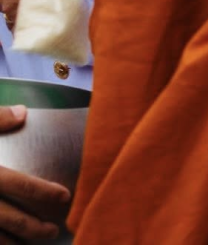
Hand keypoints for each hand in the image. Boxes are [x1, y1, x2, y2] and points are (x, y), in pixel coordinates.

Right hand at [0, 106, 70, 242]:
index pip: (21, 186)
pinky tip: (10, 244)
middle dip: (35, 228)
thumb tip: (23, 112)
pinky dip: (0, 244)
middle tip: (54, 231)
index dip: (45, 192)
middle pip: (11, 220)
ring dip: (16, 242)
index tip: (66, 196)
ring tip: (34, 241)